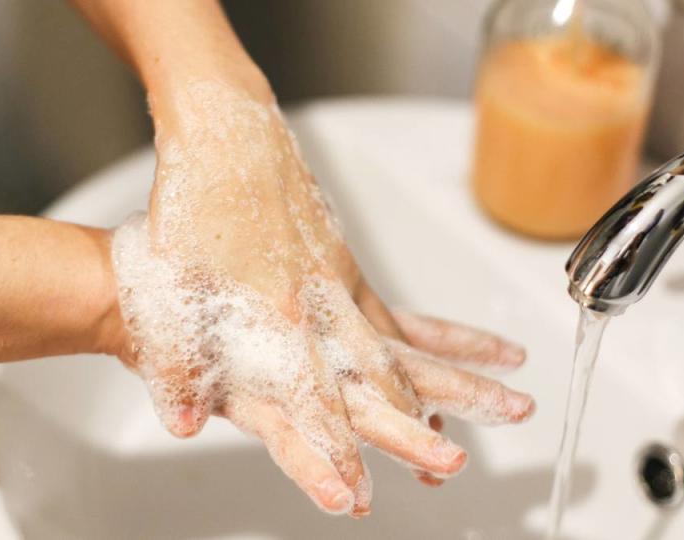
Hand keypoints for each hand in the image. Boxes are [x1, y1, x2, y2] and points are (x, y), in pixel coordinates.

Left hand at [109, 80, 533, 516]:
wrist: (225, 132)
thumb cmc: (194, 205)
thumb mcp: (170, 291)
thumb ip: (178, 364)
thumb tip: (182, 420)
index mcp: (281, 314)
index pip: (314, 404)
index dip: (333, 456)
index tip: (354, 497)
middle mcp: (325, 304)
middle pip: (383, 378)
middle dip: (419, 428)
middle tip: (453, 464)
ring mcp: (342, 284)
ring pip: (408, 347)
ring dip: (459, 379)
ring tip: (513, 392)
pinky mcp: (346, 268)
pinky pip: (405, 317)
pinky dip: (445, 338)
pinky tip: (476, 349)